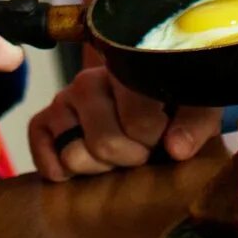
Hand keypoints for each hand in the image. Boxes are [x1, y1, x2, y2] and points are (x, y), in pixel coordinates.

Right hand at [27, 65, 220, 180]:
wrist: (152, 104)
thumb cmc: (174, 106)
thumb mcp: (198, 106)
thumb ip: (196, 123)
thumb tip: (176, 148)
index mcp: (128, 69)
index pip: (139, 121)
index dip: (154, 141)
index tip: (163, 136)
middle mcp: (90, 80)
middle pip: (104, 143)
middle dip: (128, 158)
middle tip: (141, 150)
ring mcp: (65, 99)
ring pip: (73, 155)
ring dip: (98, 167)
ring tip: (115, 156)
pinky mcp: (45, 120)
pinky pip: (40, 147)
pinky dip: (57, 168)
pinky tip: (82, 167)